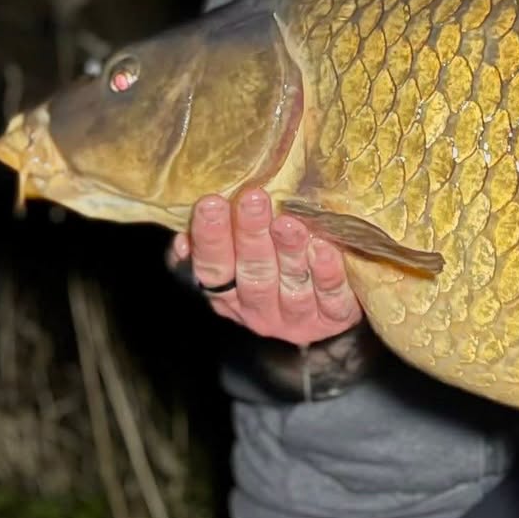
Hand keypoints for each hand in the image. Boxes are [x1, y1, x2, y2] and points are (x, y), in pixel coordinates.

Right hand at [167, 187, 360, 343]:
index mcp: (230, 294)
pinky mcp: (333, 318)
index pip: (213, 268)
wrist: (336, 302)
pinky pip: (330, 296)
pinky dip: (326, 271)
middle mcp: (259, 310)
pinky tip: (324, 247)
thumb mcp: (242, 253)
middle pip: (253, 274)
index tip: (211, 202)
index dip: (211, 238)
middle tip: (254, 199)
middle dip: (251, 235)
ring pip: (290, 285)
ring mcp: (297, 318)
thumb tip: (182, 237)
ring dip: (288, 252)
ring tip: (288, 222)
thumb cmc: (280, 263)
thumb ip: (216, 242)